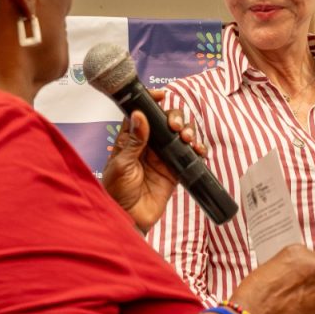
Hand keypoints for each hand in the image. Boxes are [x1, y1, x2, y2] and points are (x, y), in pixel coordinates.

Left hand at [102, 95, 204, 232]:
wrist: (129, 217)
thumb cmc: (117, 191)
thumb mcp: (122, 164)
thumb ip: (134, 141)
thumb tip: (140, 115)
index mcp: (131, 139)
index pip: (143, 113)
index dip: (152, 102)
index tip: (161, 96)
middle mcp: (149, 145)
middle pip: (166, 121)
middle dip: (175, 118)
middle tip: (175, 127)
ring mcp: (163, 157)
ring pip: (180, 135)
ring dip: (188, 131)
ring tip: (186, 138)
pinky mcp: (174, 170)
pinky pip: (189, 156)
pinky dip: (197, 150)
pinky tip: (197, 150)